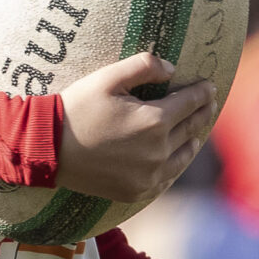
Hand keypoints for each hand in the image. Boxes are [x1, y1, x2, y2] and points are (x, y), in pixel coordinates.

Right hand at [55, 52, 217, 201]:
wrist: (48, 150)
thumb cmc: (77, 109)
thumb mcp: (108, 77)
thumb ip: (143, 66)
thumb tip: (172, 69)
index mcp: (155, 120)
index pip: (190, 102)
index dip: (203, 92)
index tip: (210, 86)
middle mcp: (158, 150)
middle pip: (191, 127)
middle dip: (202, 112)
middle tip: (209, 103)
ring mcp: (149, 175)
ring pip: (184, 155)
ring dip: (192, 139)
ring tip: (196, 131)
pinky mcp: (138, 191)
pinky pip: (167, 177)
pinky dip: (176, 164)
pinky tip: (176, 157)